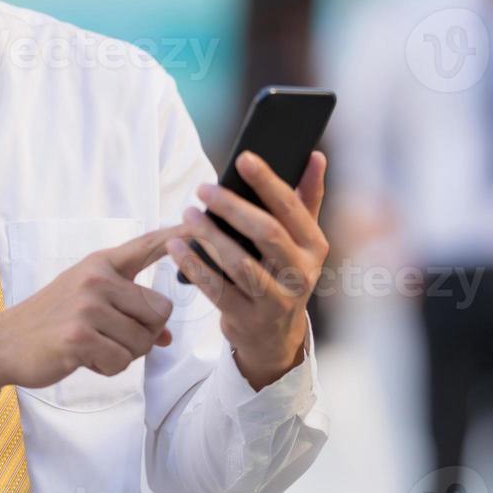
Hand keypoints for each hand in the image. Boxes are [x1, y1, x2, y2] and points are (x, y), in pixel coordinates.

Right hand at [0, 224, 187, 402]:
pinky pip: (121, 361)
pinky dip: (108, 368)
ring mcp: (87, 306)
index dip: (178, 235)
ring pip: (143, 340)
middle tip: (113, 338)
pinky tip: (84, 358)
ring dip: (125, 354)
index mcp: (101, 263)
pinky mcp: (79, 336)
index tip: (202, 223)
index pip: (147, 245)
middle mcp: (97, 278)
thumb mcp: (90, 305)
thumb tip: (165, 337)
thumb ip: (129, 312)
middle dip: (145, 334)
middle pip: (159, 311)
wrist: (4, 342)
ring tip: (94, 346)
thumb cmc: (53, 322)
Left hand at [166, 150, 328, 390]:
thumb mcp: (302, 240)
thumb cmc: (284, 273)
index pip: (291, 207)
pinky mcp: (248, 319)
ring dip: (210, 236)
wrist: (276, 336)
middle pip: (266, 233)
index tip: (243, 158)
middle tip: (203, 189)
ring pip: (240, 263)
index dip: (267, 181)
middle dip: (232, 207)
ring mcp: (276, 300)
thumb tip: (316, 156)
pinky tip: (176, 248)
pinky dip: (195, 267)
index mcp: (314, 246)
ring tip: (188, 214)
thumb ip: (307, 198)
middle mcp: (301, 273)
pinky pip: (217, 290)